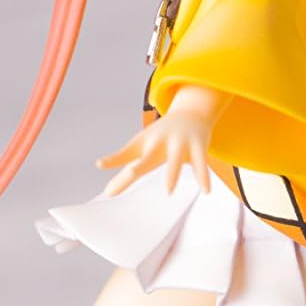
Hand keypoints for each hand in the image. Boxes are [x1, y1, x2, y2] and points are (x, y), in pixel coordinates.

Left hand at [98, 86, 225, 196]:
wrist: (191, 112)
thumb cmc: (162, 136)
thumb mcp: (143, 151)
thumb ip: (126, 173)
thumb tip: (108, 193)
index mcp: (145, 144)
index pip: (127, 154)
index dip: (113, 160)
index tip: (100, 164)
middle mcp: (160, 142)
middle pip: (149, 156)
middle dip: (139, 165)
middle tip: (130, 173)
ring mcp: (180, 142)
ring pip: (176, 158)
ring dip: (172, 173)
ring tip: (168, 191)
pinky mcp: (198, 145)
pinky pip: (201, 163)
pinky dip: (203, 176)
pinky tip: (205, 191)